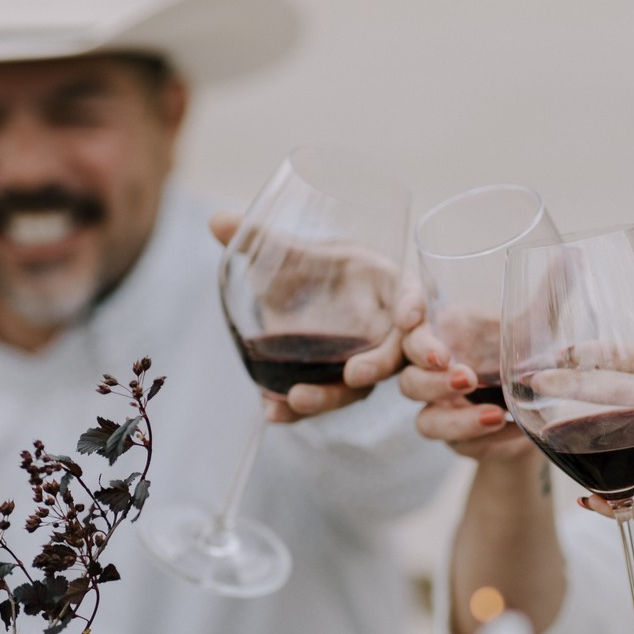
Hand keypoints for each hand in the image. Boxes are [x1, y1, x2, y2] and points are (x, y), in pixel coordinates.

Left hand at [211, 211, 407, 422]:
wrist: (310, 303)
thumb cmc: (322, 271)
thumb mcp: (297, 256)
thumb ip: (265, 242)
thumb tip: (218, 220)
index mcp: (390, 288)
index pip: (414, 295)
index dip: (415, 306)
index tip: (407, 318)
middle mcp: (389, 331)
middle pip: (395, 352)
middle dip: (379, 365)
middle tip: (355, 375)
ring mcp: (368, 362)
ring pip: (362, 386)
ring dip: (333, 395)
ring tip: (298, 400)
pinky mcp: (339, 386)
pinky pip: (324, 399)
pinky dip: (300, 410)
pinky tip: (272, 413)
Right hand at [395, 286, 534, 462]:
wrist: (541, 412)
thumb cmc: (524, 356)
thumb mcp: (538, 327)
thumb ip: (548, 295)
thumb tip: (574, 255)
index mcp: (442, 334)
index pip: (408, 320)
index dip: (404, 314)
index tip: (413, 315)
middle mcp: (433, 373)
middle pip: (409, 376)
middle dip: (432, 377)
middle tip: (466, 375)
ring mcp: (442, 411)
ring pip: (426, 421)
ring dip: (456, 420)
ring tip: (495, 415)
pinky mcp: (460, 443)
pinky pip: (461, 448)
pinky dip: (488, 443)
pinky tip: (515, 434)